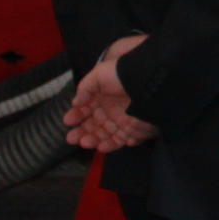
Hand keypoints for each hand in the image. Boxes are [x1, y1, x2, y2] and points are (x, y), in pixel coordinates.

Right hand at [64, 34, 158, 152]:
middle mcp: (110, 110)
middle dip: (81, 133)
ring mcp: (122, 120)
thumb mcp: (100, 74)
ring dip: (93, 140)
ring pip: (104, 135)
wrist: (151, 81)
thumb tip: (75, 102)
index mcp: (102, 97)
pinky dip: (112, 145)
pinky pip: (121, 141)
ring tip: (85, 142)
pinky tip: (102, 146)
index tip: (68, 121)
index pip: (85, 110)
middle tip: (71, 138)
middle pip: (92, 126)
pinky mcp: (134, 129)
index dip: (76, 116)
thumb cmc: (124, 75)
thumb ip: (85, 87)